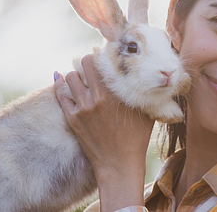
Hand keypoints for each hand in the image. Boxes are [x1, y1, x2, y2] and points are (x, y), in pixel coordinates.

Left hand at [54, 54, 154, 210]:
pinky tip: (59, 77)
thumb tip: (158, 80)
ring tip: (80, 74)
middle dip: (88, 59)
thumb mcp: (146, 112)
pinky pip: (60, 94)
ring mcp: (83, 108)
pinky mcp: (72, 118)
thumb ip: (147, 94)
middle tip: (91, 61)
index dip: (102, 53)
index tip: (104, 52)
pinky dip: (58, 83)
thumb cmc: (137, 139)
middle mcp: (98, 96)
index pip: (104, 62)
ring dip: (75, 73)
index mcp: (116, 93)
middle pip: (85, 63)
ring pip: (70, 77)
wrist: (119, 164)